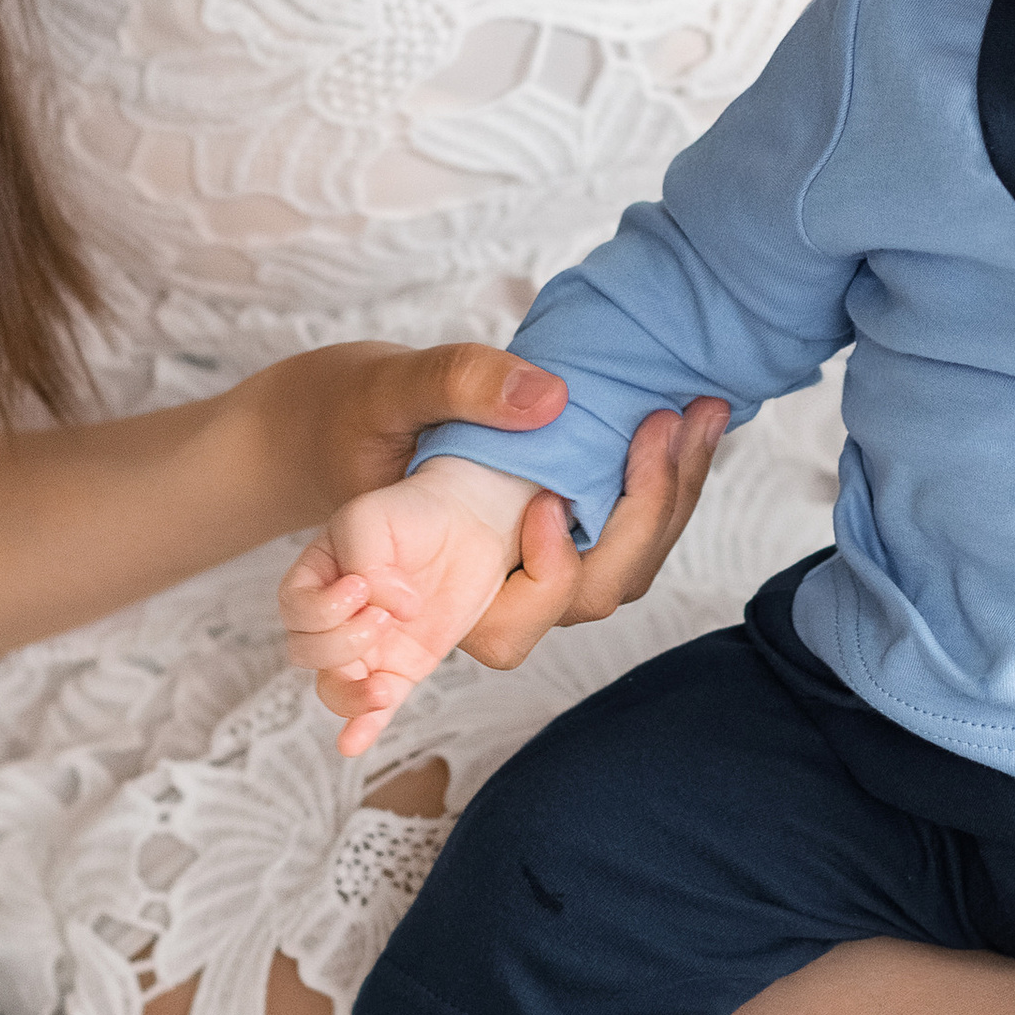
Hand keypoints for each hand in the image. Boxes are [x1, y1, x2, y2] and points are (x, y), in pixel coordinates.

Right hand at [264, 344, 728, 671]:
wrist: (320, 422)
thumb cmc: (338, 415)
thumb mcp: (385, 388)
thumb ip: (454, 385)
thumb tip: (549, 398)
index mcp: (431, 586)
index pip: (510, 629)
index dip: (551, 575)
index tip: (551, 497)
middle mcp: (483, 592)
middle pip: (586, 598)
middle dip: (643, 518)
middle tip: (664, 423)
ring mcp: (517, 566)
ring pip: (614, 570)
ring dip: (666, 496)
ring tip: (694, 412)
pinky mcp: (542, 533)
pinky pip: (615, 536)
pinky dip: (658, 488)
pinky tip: (688, 425)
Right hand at [287, 463, 533, 756]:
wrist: (468, 522)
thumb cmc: (412, 514)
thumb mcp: (373, 516)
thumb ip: (362, 557)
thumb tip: (385, 608)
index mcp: (319, 576)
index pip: (294, 609)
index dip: (323, 609)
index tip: (362, 586)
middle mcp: (337, 617)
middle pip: (305, 652)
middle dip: (340, 644)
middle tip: (384, 618)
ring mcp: (369, 647)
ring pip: (332, 685)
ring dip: (350, 692)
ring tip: (383, 685)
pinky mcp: (402, 669)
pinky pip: (374, 709)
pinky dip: (362, 727)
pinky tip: (354, 743)